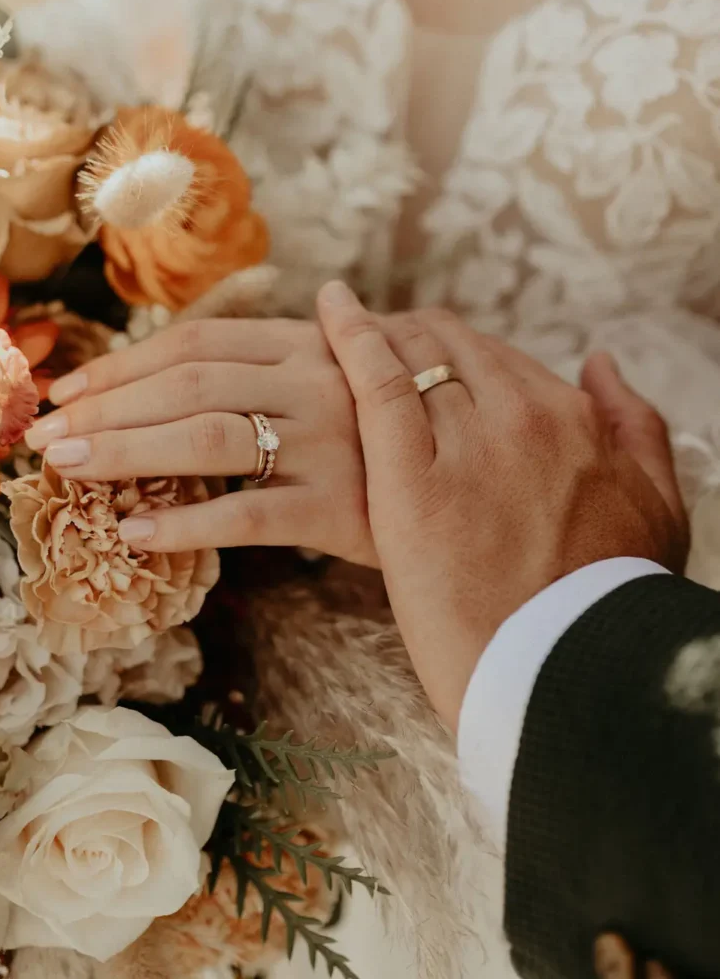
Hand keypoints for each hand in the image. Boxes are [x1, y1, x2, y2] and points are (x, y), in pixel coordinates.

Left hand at [24, 317, 376, 565]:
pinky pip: (249, 515)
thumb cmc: (396, 424)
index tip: (70, 390)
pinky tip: (136, 534)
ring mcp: (328, 442)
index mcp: (309, 342)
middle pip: (188, 384)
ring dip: (125, 452)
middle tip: (46, 434)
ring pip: (207, 439)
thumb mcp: (346, 372)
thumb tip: (183, 364)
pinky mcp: (340, 507)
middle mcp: (316, 380)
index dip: (123, 364)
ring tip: (67, 468)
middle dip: (106, 408)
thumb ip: (276, 363)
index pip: (195, 342)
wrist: (482, 473)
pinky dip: (186, 523)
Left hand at [318, 282, 689, 730]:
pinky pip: (378, 383)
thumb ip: (634, 424)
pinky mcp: (413, 480)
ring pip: (410, 356)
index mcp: (574, 420)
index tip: (416, 350)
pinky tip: (327, 308)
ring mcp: (468, 443)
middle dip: (406, 335)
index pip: (494, 358)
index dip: (448, 349)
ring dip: (372, 336)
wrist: (571, 675)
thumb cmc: (610, 602)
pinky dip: (348, 338)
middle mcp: (523, 416)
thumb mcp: (656, 505)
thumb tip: (602, 363)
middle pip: (449, 346)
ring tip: (335, 325)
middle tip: (367, 336)